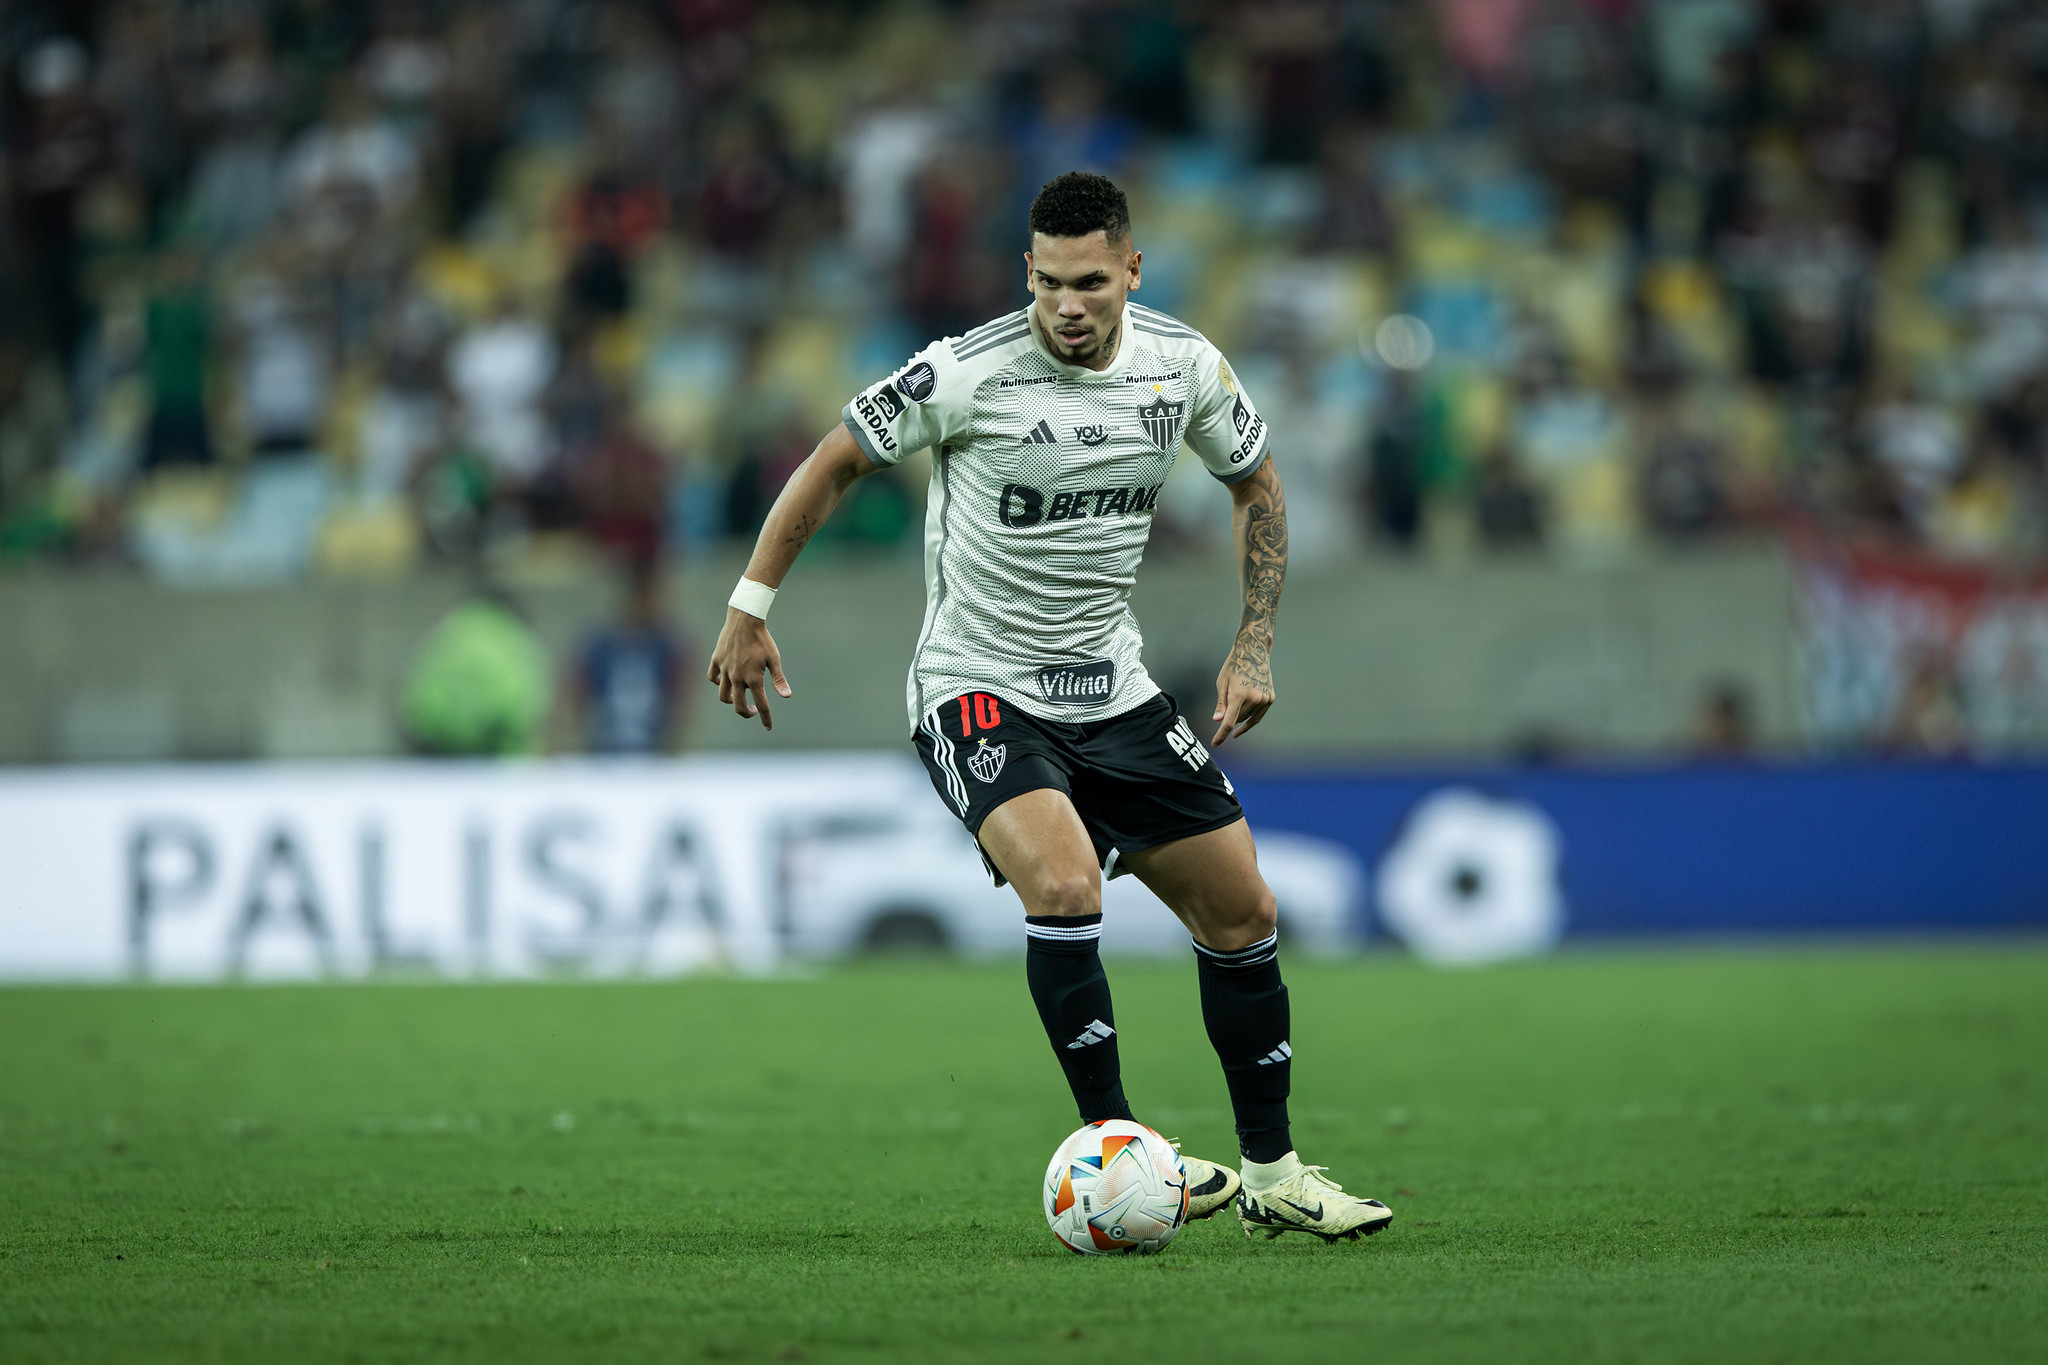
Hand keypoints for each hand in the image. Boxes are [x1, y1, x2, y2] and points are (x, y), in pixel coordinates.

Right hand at [706, 607, 790, 728]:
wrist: (744, 619)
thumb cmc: (762, 639)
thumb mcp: (774, 659)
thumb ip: (778, 679)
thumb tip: (787, 696)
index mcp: (753, 678)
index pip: (762, 705)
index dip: (766, 718)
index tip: (768, 727)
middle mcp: (737, 677)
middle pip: (739, 706)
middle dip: (747, 713)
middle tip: (754, 711)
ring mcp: (724, 670)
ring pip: (723, 696)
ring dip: (732, 701)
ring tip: (740, 698)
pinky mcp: (716, 661)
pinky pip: (712, 678)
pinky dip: (718, 683)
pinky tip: (725, 681)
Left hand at [1212, 629, 1274, 745]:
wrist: (1254, 653)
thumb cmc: (1234, 667)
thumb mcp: (1222, 683)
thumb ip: (1221, 704)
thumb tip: (1218, 721)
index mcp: (1239, 694)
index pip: (1229, 721)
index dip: (1221, 735)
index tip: (1215, 744)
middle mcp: (1254, 698)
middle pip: (1237, 719)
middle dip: (1229, 716)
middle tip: (1227, 700)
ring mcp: (1264, 699)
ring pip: (1247, 718)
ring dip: (1239, 715)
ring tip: (1237, 697)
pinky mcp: (1270, 699)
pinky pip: (1257, 716)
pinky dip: (1249, 720)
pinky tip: (1240, 728)